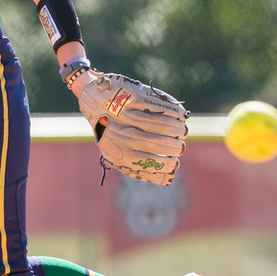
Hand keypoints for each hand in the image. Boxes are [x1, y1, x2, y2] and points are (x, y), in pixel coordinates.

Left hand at [76, 71, 187, 185]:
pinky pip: (155, 105)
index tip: (175, 164)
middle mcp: (119, 133)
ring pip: (157, 124)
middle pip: (154, 142)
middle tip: (181, 147)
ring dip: (175, 129)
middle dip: (173, 146)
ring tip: (183, 132)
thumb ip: (137, 165)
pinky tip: (181, 116)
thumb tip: (166, 179)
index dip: (164, 165)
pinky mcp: (129, 96)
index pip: (145, 163)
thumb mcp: (116, 150)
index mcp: (115, 150)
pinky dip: (172, 111)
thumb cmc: (112, 130)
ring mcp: (123, 113)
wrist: (94, 98)